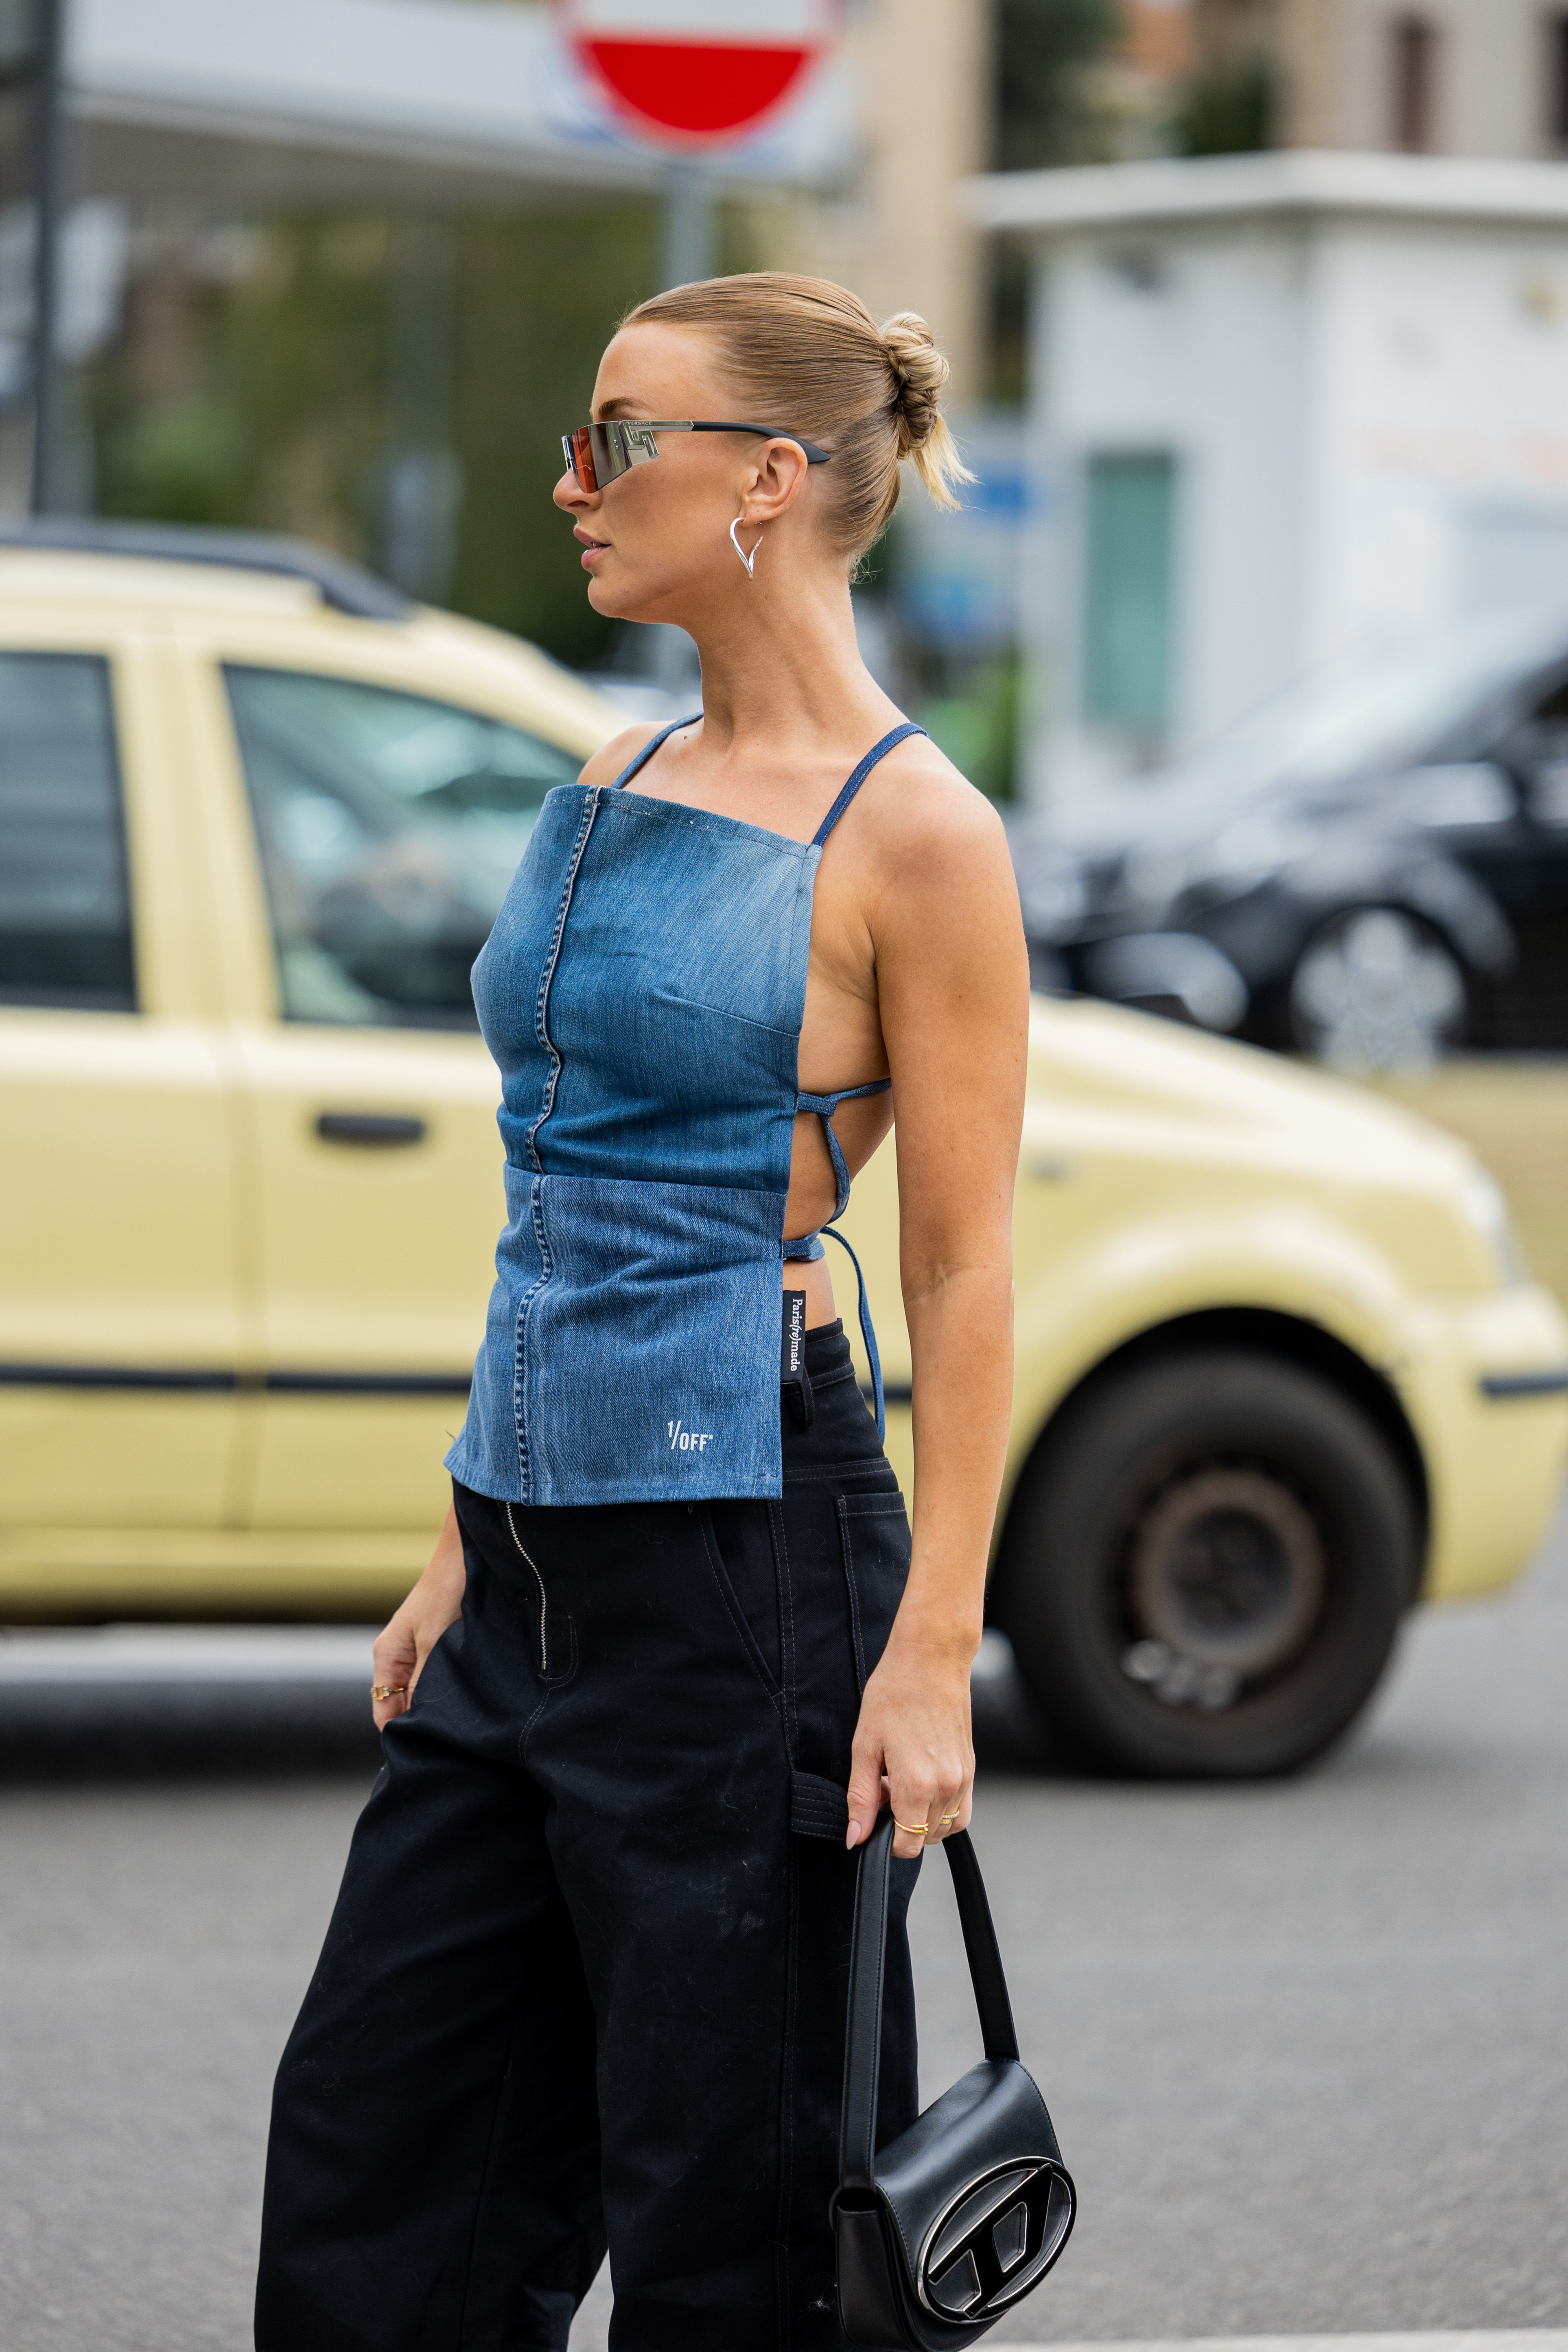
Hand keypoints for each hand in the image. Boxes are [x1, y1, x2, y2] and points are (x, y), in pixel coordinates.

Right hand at [371, 1503, 465, 1729]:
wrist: (466, 1558)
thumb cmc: (446, 1593)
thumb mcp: (434, 1643)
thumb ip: (422, 1683)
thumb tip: (416, 1721)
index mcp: (387, 1656)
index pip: (383, 1711)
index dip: (400, 1732)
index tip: (424, 1748)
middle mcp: (398, 1657)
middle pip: (400, 1705)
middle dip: (419, 1721)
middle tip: (447, 1738)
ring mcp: (417, 1652)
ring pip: (419, 1693)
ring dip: (435, 1704)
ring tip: (457, 1721)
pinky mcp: (436, 1646)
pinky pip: (434, 1678)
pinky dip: (445, 1688)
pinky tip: (463, 1697)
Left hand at [845, 1627, 975, 1860]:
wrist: (931, 1659)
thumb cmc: (894, 1694)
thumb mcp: (864, 1745)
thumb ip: (861, 1797)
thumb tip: (856, 1837)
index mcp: (917, 1784)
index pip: (907, 1845)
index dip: (885, 1841)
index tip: (873, 1817)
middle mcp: (946, 1787)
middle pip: (924, 1839)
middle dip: (900, 1825)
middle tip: (884, 1787)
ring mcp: (963, 1779)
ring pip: (943, 1828)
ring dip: (921, 1818)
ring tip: (903, 1782)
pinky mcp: (971, 1770)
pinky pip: (960, 1811)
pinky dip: (941, 1810)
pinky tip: (923, 1782)